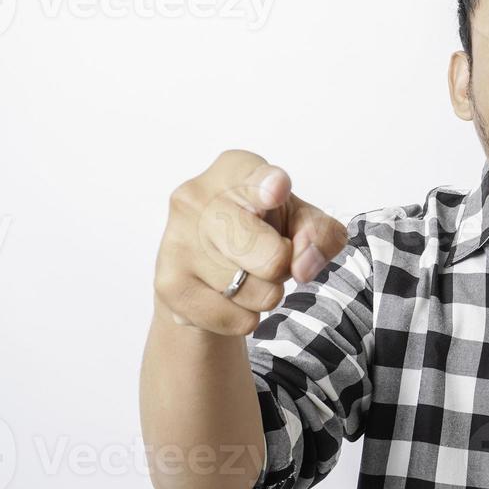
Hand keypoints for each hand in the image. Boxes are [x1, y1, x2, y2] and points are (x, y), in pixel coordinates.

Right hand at [153, 149, 347, 334]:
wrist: (205, 272)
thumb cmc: (260, 231)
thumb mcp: (301, 221)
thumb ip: (320, 234)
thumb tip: (304, 266)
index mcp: (234, 170)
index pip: (257, 178)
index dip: (270, 187)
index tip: (276, 189)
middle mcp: (198, 198)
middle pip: (272, 256)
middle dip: (283, 267)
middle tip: (270, 257)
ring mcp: (178, 241)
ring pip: (258, 293)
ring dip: (265, 294)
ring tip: (245, 274)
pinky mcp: (169, 284)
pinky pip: (235, 319)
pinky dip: (244, 318)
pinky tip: (228, 297)